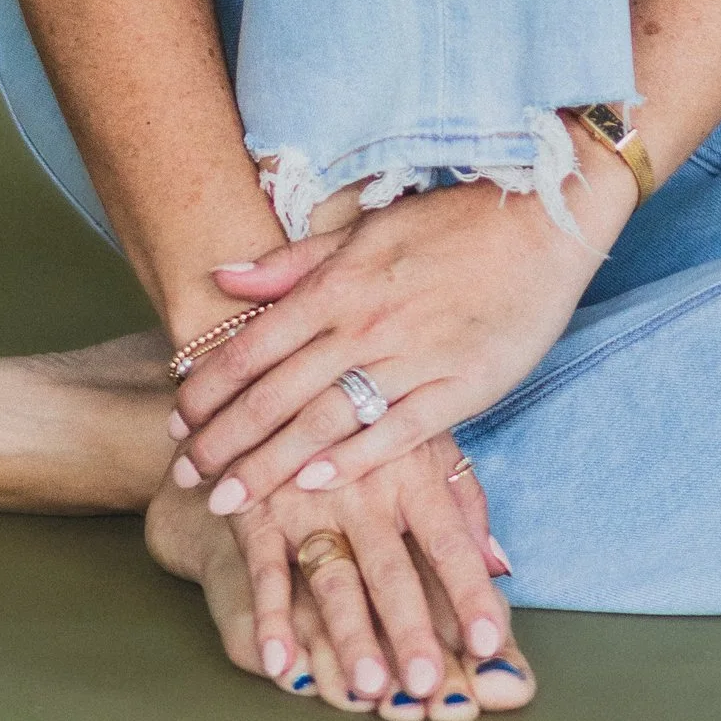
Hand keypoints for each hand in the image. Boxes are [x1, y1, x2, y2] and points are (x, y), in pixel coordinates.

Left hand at [175, 163, 628, 520]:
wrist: (543, 221)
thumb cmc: (452, 222)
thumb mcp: (366, 228)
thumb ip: (292, 263)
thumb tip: (223, 277)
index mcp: (341, 284)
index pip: (256, 345)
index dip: (211, 387)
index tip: (177, 421)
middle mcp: (368, 323)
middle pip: (278, 392)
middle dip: (226, 439)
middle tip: (186, 477)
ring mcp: (414, 357)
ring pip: (326, 420)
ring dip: (270, 463)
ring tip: (230, 499)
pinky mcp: (460, 386)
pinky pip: (397, 432)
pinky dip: (352, 460)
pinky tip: (314, 486)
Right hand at [226, 440, 521, 716]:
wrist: (277, 389)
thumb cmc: (367, 431)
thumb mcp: (422, 444)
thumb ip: (463, 505)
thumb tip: (500, 567)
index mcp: (412, 469)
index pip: (448, 540)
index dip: (469, 591)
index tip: (489, 644)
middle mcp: (364, 484)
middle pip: (390, 566)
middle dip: (408, 626)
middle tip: (425, 683)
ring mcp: (308, 498)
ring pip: (332, 575)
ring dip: (348, 632)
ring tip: (365, 687)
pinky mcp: (259, 511)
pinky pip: (266, 570)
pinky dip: (271, 617)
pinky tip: (282, 664)